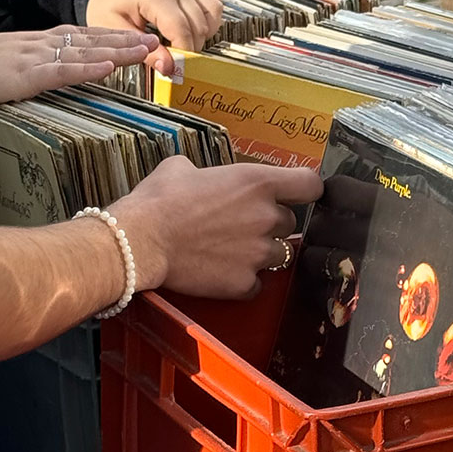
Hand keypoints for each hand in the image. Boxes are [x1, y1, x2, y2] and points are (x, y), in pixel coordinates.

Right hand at [0, 26, 158, 104]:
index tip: (138, 36)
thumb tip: (61, 68)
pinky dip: (88, 68)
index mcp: (42, 40)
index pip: (85, 34)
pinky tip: (109, 68)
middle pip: (92, 40)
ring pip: (86, 51)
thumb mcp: (17, 59)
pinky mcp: (30, 74)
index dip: (113, 36)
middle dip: (125, 40)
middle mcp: (45, 43)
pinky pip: (64, 71)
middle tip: (155, 40)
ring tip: (144, 50)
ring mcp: (38, 57)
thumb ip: (41, 61)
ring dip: (118, 51)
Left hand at [84, 0, 224, 72]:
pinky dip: (213, 10)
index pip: (181, 30)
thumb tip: (168, 67)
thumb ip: (143, 51)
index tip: (175, 67)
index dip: (182, 53)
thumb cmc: (107, 6)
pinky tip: (200, 20)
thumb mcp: (116, 32)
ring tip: (184, 41)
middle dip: (190, 48)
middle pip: (199, 25)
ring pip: (213, 12)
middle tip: (174, 58)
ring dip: (204, 32)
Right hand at [112, 157, 322, 297]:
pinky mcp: (244, 283)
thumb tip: (201, 176)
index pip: (311, 185)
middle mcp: (267, 217)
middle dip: (270, 225)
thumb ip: (208, 172)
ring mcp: (259, 253)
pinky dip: (243, 281)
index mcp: (259, 183)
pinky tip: (221, 272)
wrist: (140, 240)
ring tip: (229, 250)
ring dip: (260, 253)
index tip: (297, 195)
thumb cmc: (159, 200)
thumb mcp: (182, 167)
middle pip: (290, 223)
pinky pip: (256, 284)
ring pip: (278, 255)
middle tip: (240, 226)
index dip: (306, 190)